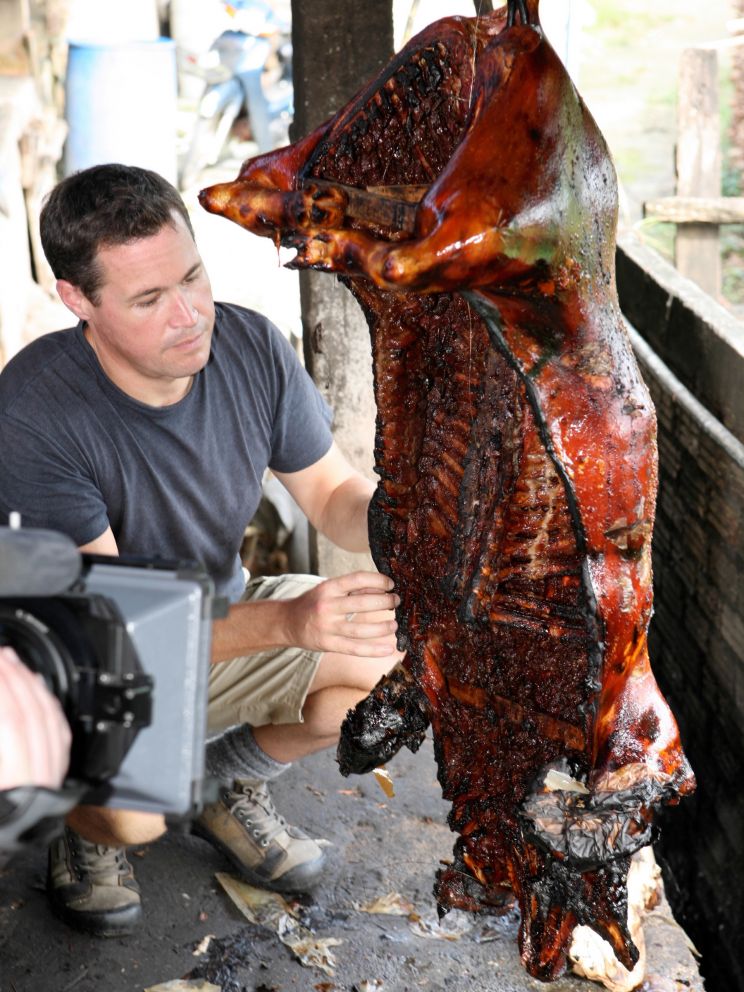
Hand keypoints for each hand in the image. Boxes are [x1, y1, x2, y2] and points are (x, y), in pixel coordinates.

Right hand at [0, 647, 70, 790]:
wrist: (1, 843)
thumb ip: (1, 732)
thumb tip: (1, 691)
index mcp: (10, 788)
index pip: (10, 724)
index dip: (0, 687)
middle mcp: (34, 788)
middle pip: (29, 717)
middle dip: (12, 678)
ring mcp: (49, 786)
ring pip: (48, 723)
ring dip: (29, 686)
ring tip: (11, 662)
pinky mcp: (56, 785)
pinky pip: (58, 736)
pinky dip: (47, 707)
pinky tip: (35, 689)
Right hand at [285, 571, 399, 657]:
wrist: (286, 622)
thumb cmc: (313, 603)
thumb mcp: (329, 589)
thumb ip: (353, 588)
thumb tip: (382, 587)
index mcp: (328, 587)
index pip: (357, 579)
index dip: (378, 580)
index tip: (391, 583)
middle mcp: (327, 606)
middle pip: (362, 603)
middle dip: (384, 602)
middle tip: (396, 602)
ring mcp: (327, 627)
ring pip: (360, 629)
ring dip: (382, 627)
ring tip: (395, 625)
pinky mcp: (328, 644)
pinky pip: (355, 648)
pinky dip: (374, 650)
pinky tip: (389, 648)